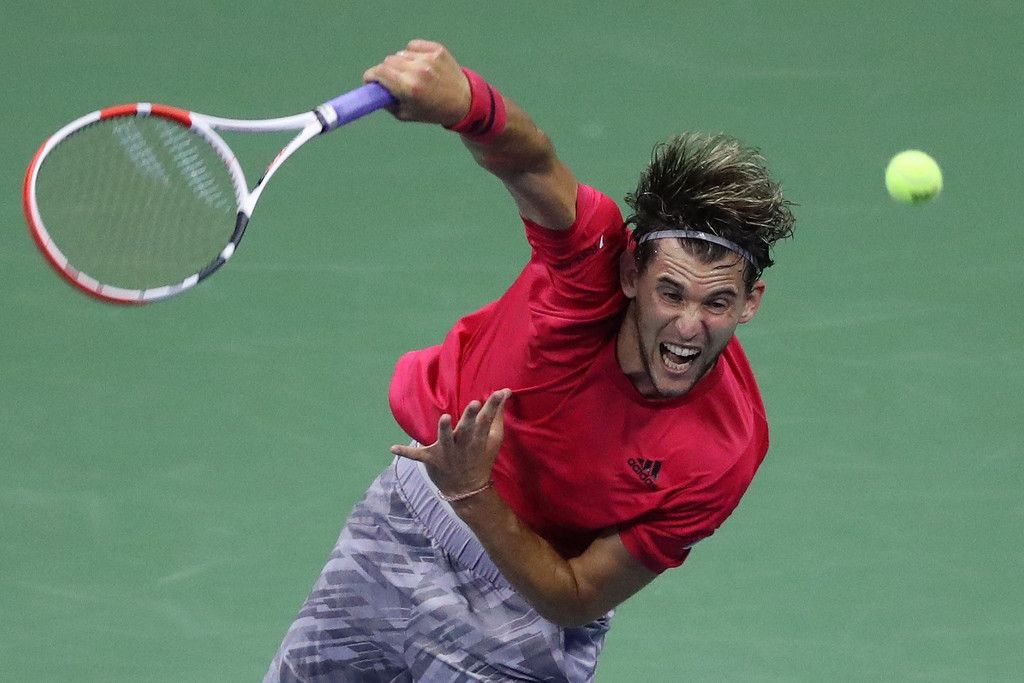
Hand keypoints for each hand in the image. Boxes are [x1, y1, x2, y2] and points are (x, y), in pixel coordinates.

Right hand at [363, 39, 470, 126]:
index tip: (370, 81)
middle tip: (392, 81)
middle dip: (386, 72)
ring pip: (399, 54)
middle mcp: (418, 71)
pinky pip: (413, 46)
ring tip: (411, 74)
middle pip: (387, 62)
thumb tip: (373, 90)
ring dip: (400, 64)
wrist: (463, 101)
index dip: (371, 77)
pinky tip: (420, 65)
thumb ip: (386, 102)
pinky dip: (412, 54)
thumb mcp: (406, 114)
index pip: (379, 73)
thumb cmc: (433, 111)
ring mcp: (428, 58)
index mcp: (409, 88)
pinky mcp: (436, 49)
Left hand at [390, 389, 511, 498]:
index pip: (488, 419)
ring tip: (443, 418)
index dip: (494, 405)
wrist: (467, 489)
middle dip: (470, 417)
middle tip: (474, 403)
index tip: (500, 392)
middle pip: (467, 428)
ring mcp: (447, 452)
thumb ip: (497, 416)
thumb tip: (505, 391)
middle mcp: (463, 444)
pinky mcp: (432, 460)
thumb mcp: (493, 440)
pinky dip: (405, 452)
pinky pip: (417, 456)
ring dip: (444, 430)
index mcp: (478, 438)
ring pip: (445, 439)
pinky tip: (392, 448)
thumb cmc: (481, 458)